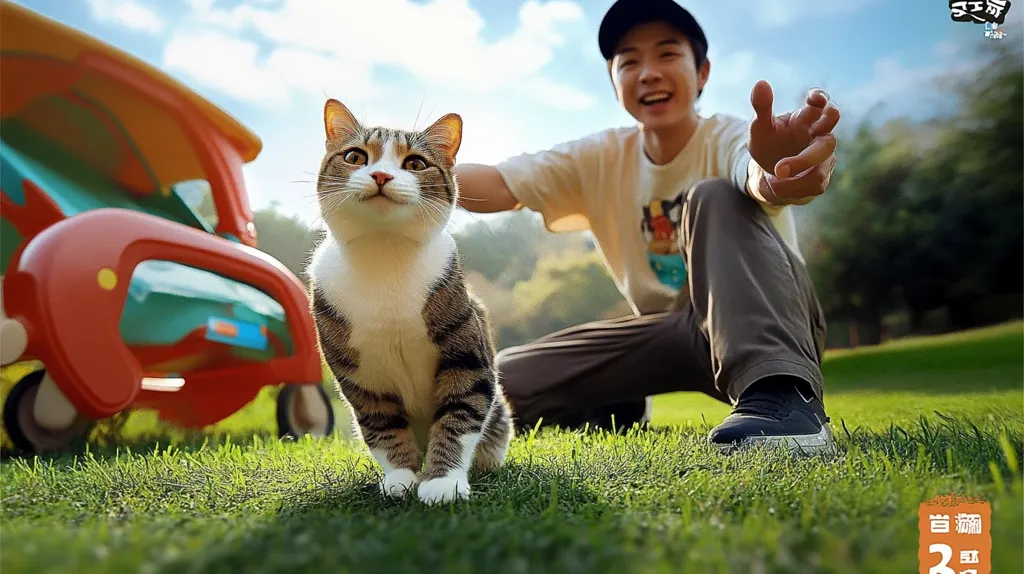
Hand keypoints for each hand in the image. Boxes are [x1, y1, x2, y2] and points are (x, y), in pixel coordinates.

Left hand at [747, 80, 839, 204]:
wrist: (768, 171)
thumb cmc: (768, 143)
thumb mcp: (759, 127)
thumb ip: (761, 107)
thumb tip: (760, 82)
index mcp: (806, 118)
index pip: (821, 104)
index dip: (821, 99)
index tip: (814, 98)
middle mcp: (819, 136)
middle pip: (829, 142)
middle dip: (809, 156)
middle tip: (781, 167)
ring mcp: (825, 158)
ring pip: (822, 168)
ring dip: (795, 176)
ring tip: (772, 176)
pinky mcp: (822, 176)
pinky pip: (816, 185)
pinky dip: (793, 188)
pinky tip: (776, 184)